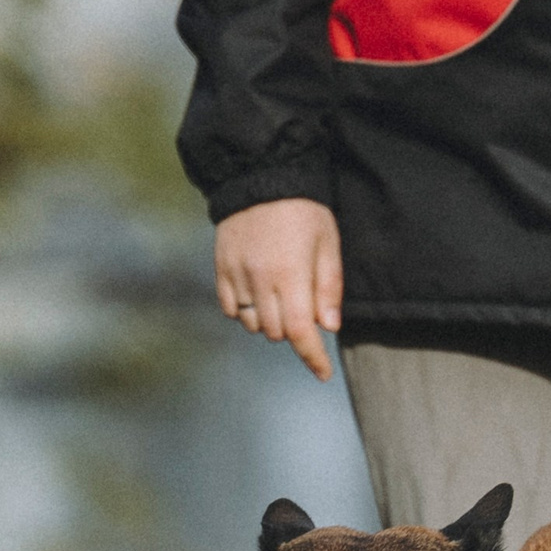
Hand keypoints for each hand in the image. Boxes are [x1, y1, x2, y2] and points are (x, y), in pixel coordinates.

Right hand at [215, 197, 342, 381]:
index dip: (312, 357)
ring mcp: (237, 276)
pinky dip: (246, 312)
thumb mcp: (328, 243)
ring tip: (279, 296)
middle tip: (303, 308)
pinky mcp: (221, 269)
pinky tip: (257, 294)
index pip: (300, 331)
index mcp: (291, 274)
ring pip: (252, 325)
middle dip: (293, 331)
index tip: (323, 374)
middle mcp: (261, 280)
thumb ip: (329, 287)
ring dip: (269, 322)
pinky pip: (231, 309)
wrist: (260, 176)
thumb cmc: (304, 210)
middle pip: (275, 332)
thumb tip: (328, 327)